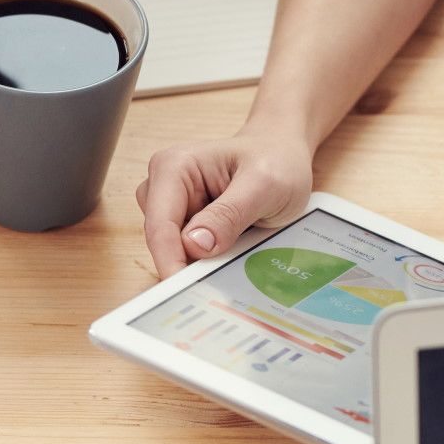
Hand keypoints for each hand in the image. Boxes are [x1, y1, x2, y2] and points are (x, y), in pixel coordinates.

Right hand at [137, 129, 312, 277]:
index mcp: (173, 167)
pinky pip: (186, 249)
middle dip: (189, 259)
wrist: (283, 154)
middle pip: (162, 239)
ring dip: (201, 256)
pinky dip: (207, 255)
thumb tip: (194, 245)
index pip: (160, 224)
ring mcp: (170, 204)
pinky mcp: (180, 219)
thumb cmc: (276, 160)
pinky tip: (233, 242)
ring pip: (172, 248)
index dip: (169, 260)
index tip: (182, 289)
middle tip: (227, 268)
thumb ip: (229, 214)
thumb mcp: (265, 186)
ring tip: (240, 240)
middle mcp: (162, 185)